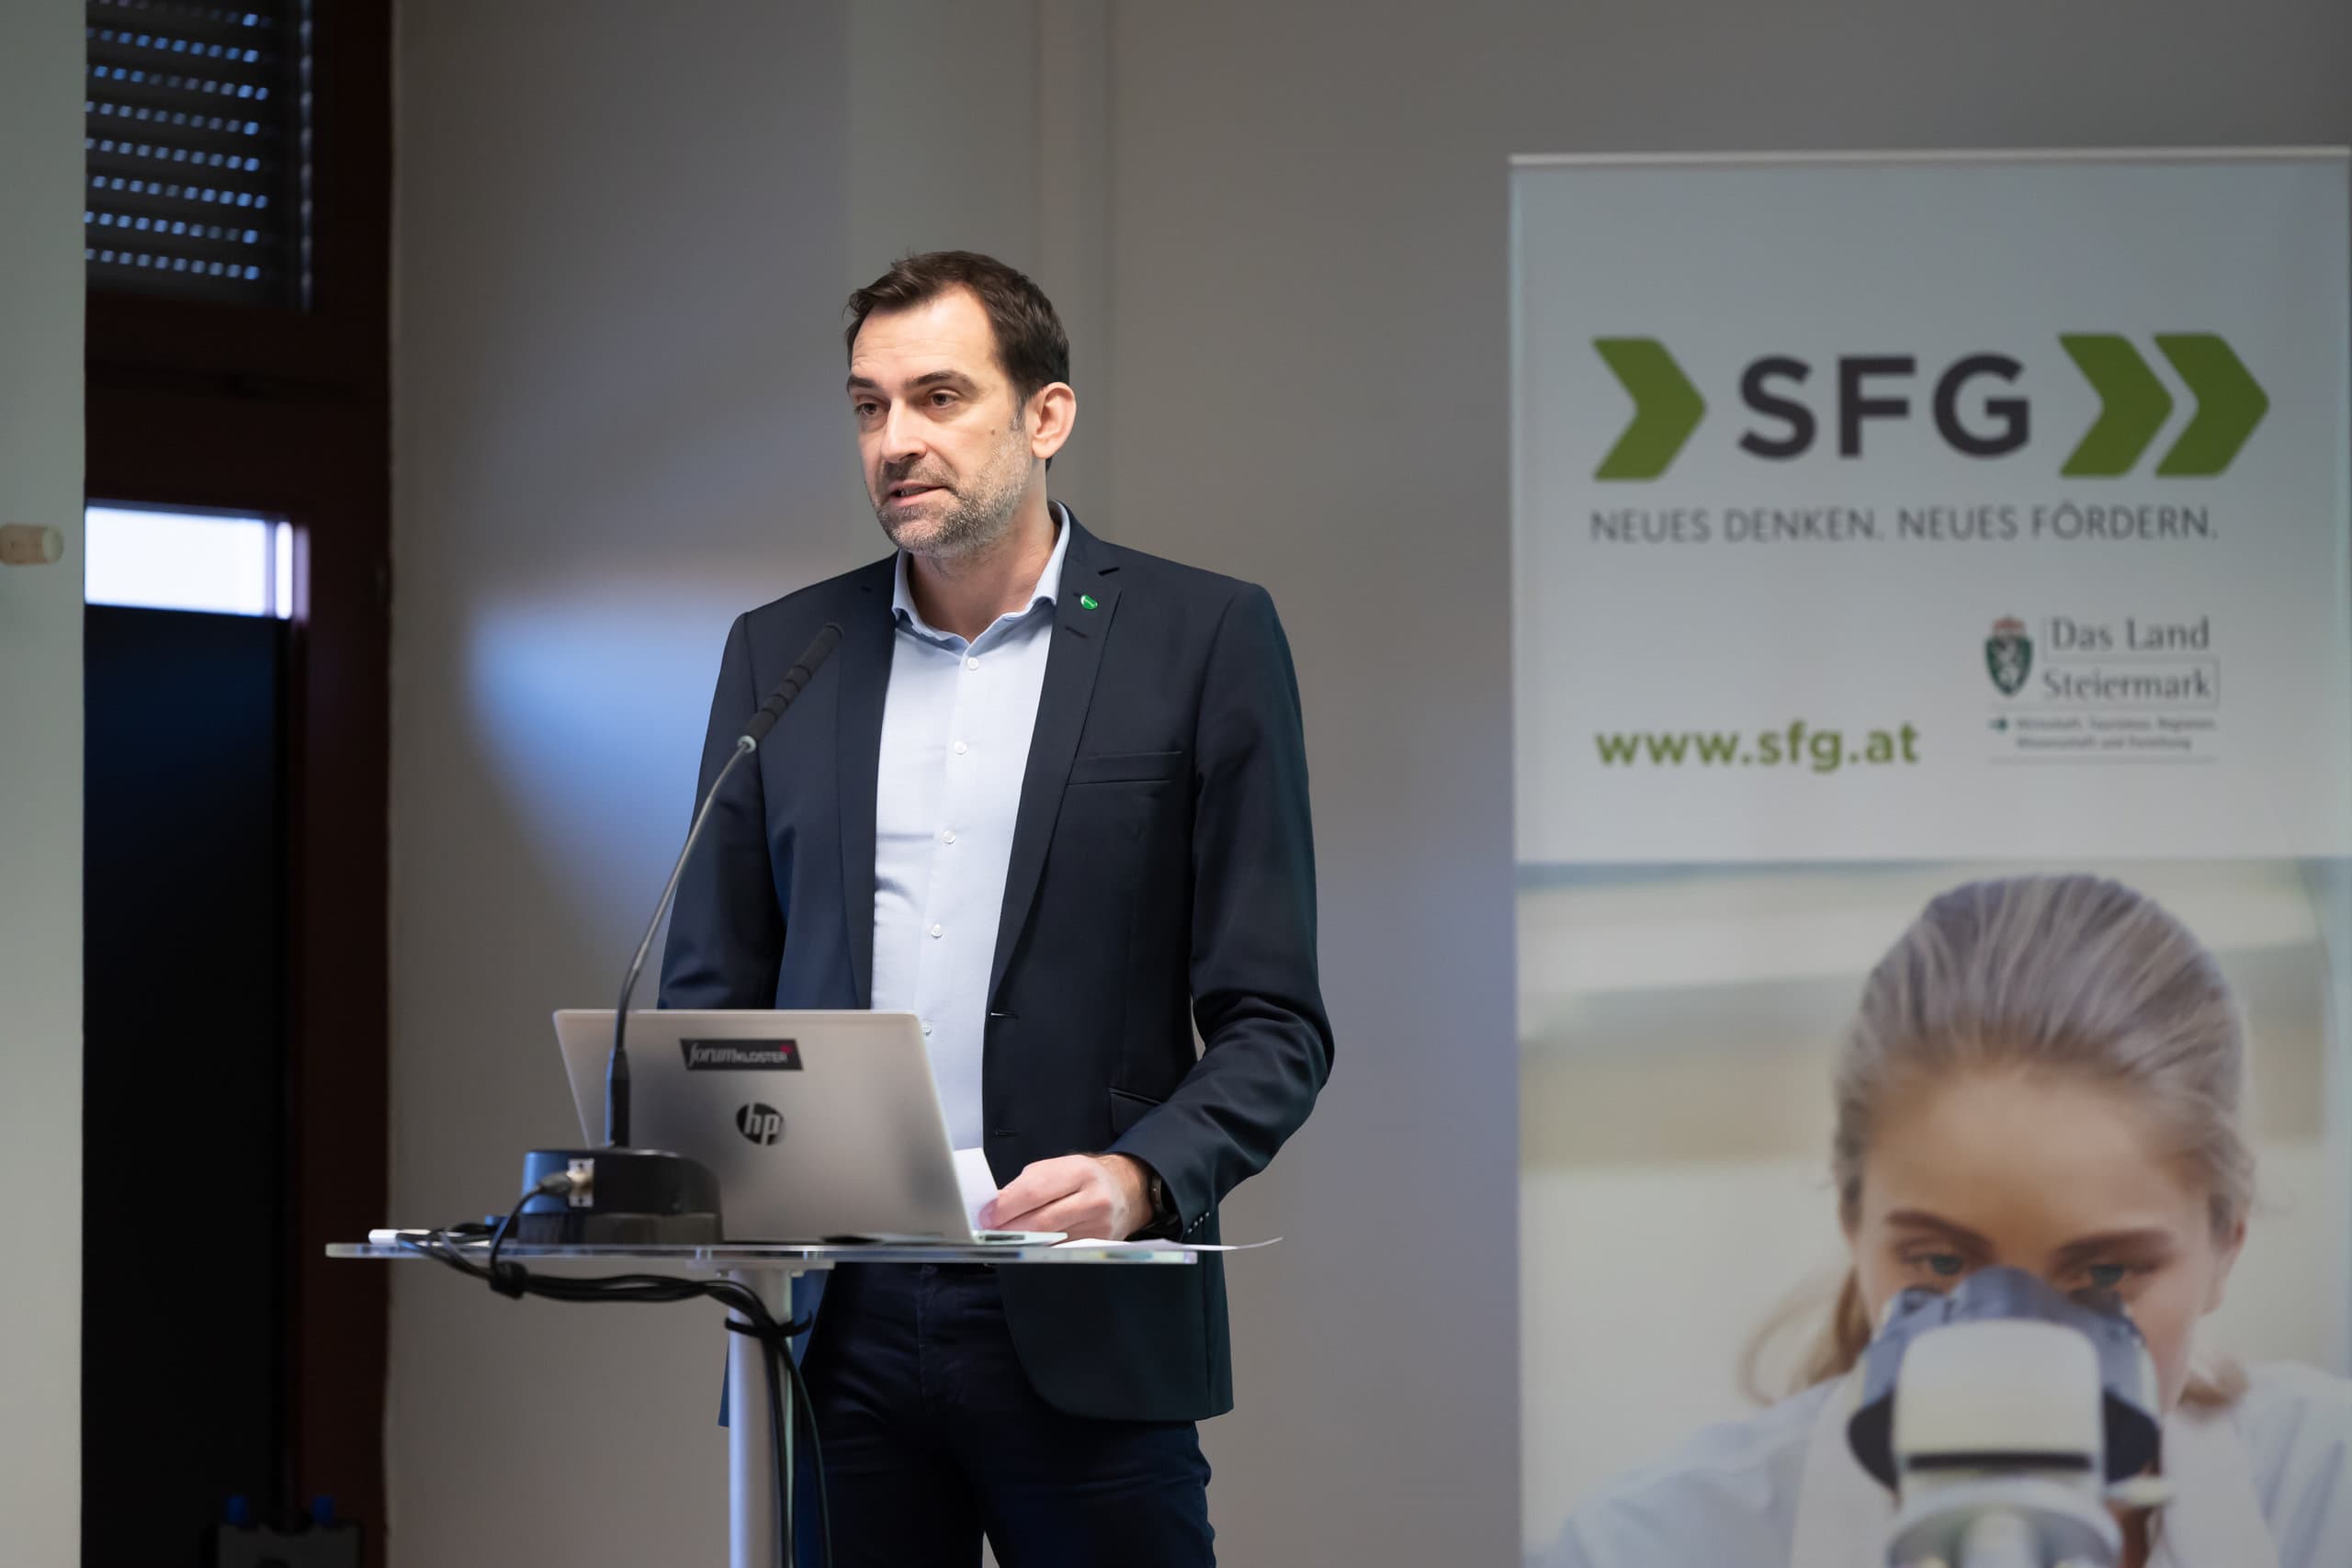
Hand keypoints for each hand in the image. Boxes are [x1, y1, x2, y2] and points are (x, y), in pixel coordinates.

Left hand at [980, 1153, 1151, 1239]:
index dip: (1005, 1207)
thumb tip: (994, 1206)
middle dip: (1009, 1229)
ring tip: (1002, 1241)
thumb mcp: (1058, 1168)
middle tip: (988, 1233)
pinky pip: (1061, 1250)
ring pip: (1050, 1240)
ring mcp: (1098, 1225)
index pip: (1034, 1191)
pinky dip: (1039, 1250)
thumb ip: (1027, 1185)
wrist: (1126, 1189)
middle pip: (1041, 1221)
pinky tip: (1027, 1249)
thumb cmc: (1083, 1177)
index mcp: (1078, 1171)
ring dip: (1021, 1243)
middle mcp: (1092, 1198)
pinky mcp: (1099, 1245)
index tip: (985, 1216)